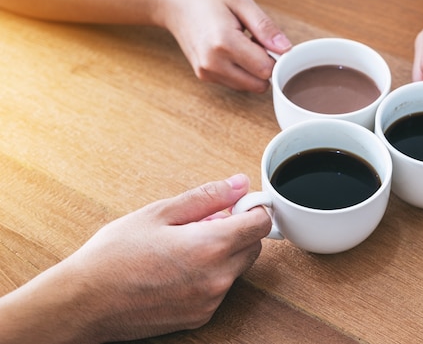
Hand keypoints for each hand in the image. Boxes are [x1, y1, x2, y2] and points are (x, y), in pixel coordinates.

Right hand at [0, 174, 271, 342]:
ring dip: (223, 253)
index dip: (252, 209)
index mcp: (210, 246)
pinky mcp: (200, 317)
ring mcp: (210, 301)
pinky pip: (220, 288)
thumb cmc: (114, 256)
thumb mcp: (158, 213)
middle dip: (237, 230)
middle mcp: (217, 278)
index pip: (260, 224)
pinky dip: (210, 274)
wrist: (84, 304)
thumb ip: (206, 197)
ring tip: (183, 246)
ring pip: (237, 268)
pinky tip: (178, 268)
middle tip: (203, 222)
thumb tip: (238, 184)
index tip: (237, 204)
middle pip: (253, 247)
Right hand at [154, 0, 291, 91]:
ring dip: (253, 70)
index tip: (268, 40)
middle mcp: (213, 63)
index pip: (266, 69)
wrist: (173, 0)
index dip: (275, 57)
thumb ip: (265, 27)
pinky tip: (232, 50)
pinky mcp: (204, 76)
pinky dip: (241, 71)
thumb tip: (285, 48)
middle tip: (255, 41)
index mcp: (223, 43)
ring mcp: (207, 72)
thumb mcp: (240, 1)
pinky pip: (236, 83)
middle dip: (264, 66)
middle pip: (258, 84)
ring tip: (241, 43)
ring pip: (248, 86)